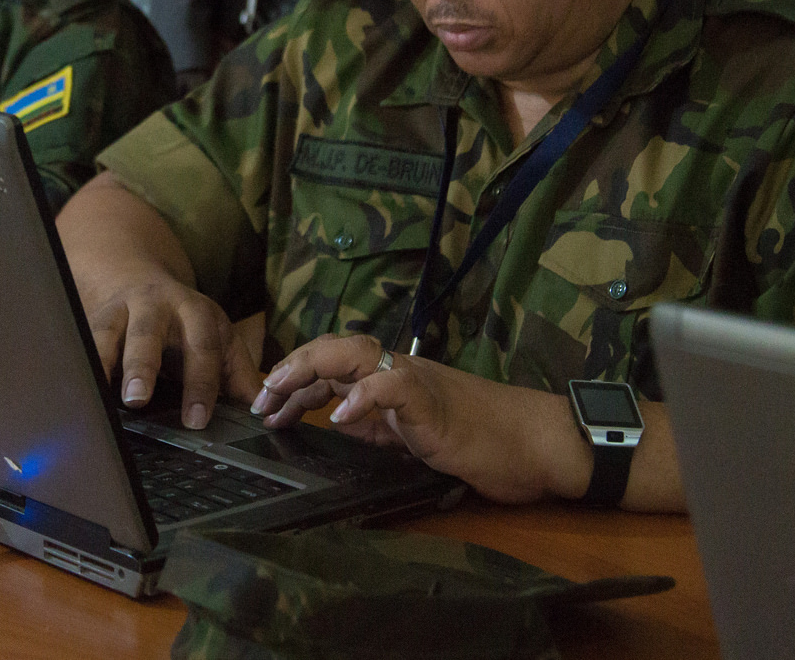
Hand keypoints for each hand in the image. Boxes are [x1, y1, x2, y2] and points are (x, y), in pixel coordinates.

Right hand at [83, 273, 263, 429]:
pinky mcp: (94, 317)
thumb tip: (262, 411)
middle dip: (143, 365)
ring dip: (104, 360)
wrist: (142, 279)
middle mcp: (157, 306)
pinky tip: (76, 386)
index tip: (196, 420)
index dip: (200, 384)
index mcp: (196, 313)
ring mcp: (121, 309)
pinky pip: (83, 338)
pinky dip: (81, 361)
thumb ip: (239, 375)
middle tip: (138, 400)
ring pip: (109, 331)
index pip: (202, 348)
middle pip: (149, 333)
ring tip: (97, 393)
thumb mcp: (219, 340)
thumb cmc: (187, 324)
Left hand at [251, 336, 575, 503]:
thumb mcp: (413, 437)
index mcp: (390, 379)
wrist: (536, 443)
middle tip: (259, 399)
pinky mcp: (435, 401)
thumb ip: (377, 425)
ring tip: (281, 391)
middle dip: (290, 369)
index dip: (293, 381)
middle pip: (333, 350)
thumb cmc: (482, 439)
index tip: (264, 405)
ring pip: (355, 355)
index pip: (331, 366)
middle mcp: (398, 370)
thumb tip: (338, 420)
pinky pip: (393, 387)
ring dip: (312, 369)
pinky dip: (364, 396)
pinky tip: (339, 415)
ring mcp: (416, 380)